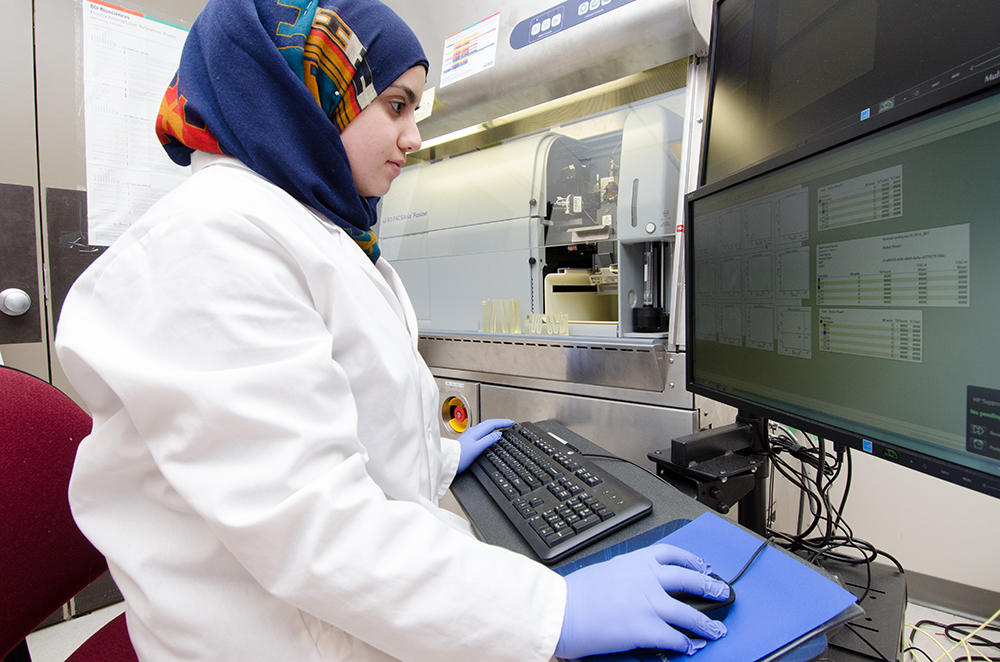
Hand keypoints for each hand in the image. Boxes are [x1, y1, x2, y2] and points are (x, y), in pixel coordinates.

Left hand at [456, 419, 514, 472]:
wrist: (448, 461)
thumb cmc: (460, 457)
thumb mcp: (477, 448)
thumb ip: (488, 440)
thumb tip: (498, 435)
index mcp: (476, 432)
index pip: (492, 424)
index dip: (503, 423)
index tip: (511, 422)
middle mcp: (472, 432)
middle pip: (489, 423)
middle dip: (500, 422)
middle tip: (509, 423)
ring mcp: (470, 435)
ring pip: (485, 427)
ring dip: (494, 425)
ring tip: (502, 427)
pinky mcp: (468, 440)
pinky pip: (482, 431)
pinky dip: (489, 431)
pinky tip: (489, 434)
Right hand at [555, 543, 729, 658]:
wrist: (563, 610)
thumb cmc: (576, 593)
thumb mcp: (607, 571)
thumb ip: (628, 574)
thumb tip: (638, 585)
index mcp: (636, 561)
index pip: (672, 554)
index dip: (692, 560)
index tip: (701, 564)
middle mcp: (648, 579)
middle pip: (689, 580)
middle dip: (709, 586)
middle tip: (722, 590)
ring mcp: (649, 604)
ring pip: (689, 612)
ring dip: (706, 623)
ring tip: (716, 628)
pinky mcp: (646, 629)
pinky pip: (675, 637)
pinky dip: (685, 643)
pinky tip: (690, 647)